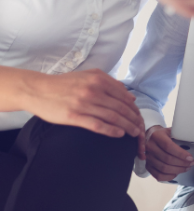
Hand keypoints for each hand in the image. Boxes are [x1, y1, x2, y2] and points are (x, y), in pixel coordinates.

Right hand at [20, 69, 144, 140]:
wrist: (37, 90)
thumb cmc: (63, 84)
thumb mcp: (87, 75)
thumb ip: (109, 82)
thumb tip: (129, 95)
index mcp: (99, 79)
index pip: (124, 97)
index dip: (134, 108)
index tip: (139, 117)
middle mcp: (93, 90)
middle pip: (121, 108)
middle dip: (134, 119)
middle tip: (141, 128)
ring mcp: (84, 104)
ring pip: (113, 117)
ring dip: (127, 126)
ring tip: (135, 133)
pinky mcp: (74, 116)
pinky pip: (98, 125)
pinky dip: (111, 130)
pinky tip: (119, 134)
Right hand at [144, 126, 193, 181]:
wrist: (150, 137)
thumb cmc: (164, 134)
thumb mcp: (171, 131)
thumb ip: (180, 135)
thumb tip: (193, 142)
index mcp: (157, 136)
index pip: (169, 147)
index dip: (181, 154)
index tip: (191, 158)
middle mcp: (150, 147)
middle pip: (167, 159)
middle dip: (182, 163)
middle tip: (191, 164)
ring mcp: (147, 157)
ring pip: (163, 168)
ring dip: (177, 170)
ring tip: (186, 168)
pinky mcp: (147, 165)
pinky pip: (158, 175)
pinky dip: (168, 177)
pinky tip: (176, 173)